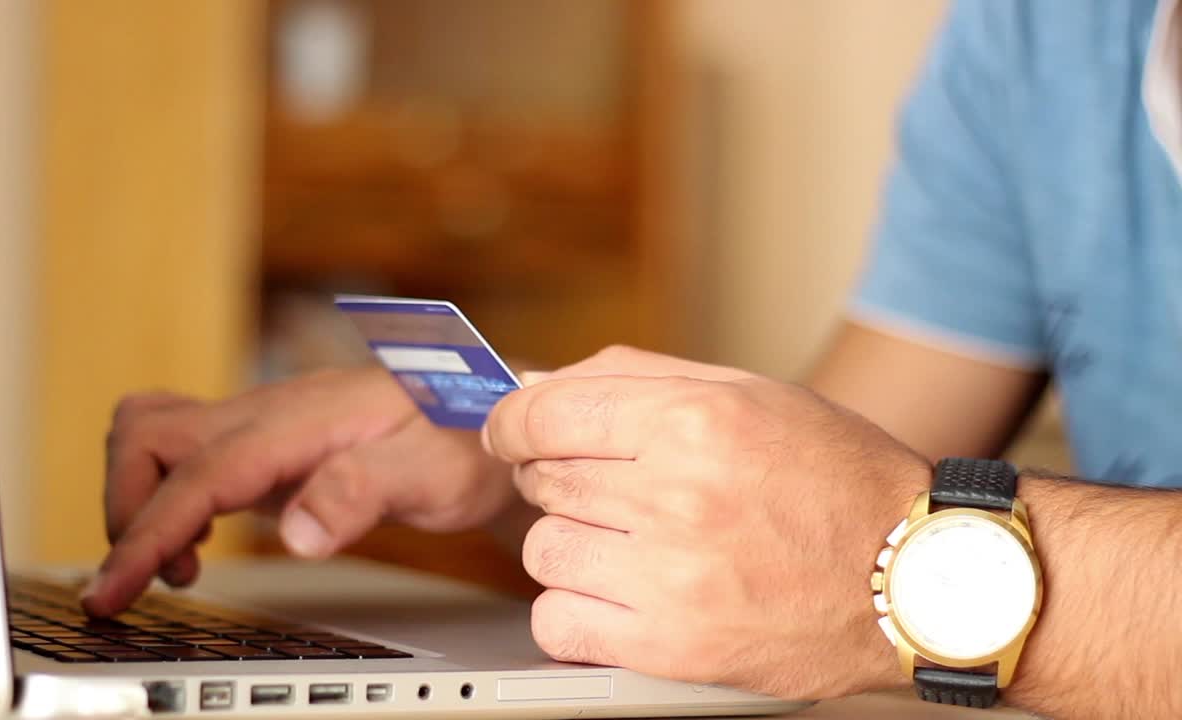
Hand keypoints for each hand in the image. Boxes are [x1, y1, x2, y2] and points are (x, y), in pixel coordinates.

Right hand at [84, 367, 516, 616]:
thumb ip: (361, 492)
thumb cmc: (465, 439)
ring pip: (157, 435)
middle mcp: (270, 411)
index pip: (200, 472)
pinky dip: (168, 496)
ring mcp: (264, 424)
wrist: (490, 415)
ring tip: (179, 565)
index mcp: (302, 418)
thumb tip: (295, 534)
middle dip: (126, 509)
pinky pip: (187, 455)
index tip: (114, 588)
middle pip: (149, 436)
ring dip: (142, 499)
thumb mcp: (431, 472)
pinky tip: (198, 541)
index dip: (147, 530)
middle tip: (146, 580)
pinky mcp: (267, 445)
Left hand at [483, 348, 929, 699]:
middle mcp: (677, 494)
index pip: (543, 414)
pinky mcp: (671, 646)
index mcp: (695, 420)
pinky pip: (556, 623)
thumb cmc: (837, 479)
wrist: (918, 579)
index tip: (511, 434)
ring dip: (572, 546)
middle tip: (616, 491)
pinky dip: (574, 611)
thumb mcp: (751, 393)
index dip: (512, 423)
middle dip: (563, 480)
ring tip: (630, 546)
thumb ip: (636, 377)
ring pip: (544, 551)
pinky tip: (620, 595)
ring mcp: (670, 576)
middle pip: (545, 480)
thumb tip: (535, 388)